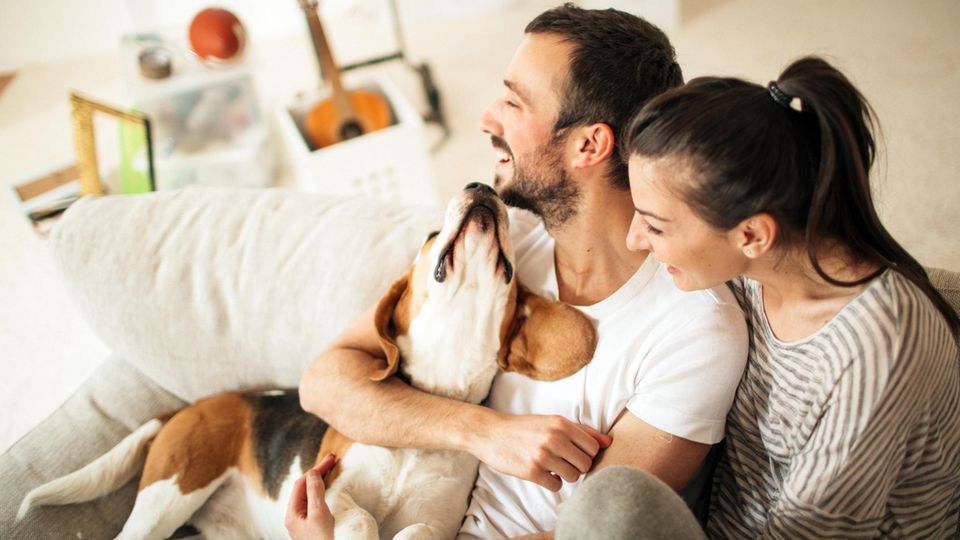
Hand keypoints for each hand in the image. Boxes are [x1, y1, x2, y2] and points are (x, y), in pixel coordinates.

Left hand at [285, 454, 337, 539]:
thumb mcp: (319, 514)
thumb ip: (314, 492)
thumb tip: (312, 473)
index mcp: (292, 514)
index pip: (301, 484)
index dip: (315, 469)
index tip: (330, 459)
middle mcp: (295, 517)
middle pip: (304, 488)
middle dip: (317, 473)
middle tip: (331, 460)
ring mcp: (304, 522)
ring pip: (309, 495)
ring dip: (319, 482)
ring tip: (329, 470)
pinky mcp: (313, 526)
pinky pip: (315, 503)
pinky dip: (322, 492)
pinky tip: (328, 488)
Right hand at [473, 412, 611, 491]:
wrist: (491, 433)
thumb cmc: (525, 428)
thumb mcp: (553, 422)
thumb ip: (582, 431)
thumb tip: (608, 442)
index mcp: (562, 424)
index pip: (593, 448)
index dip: (586, 454)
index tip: (573, 453)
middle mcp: (554, 438)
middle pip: (586, 464)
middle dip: (577, 466)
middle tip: (562, 462)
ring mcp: (543, 455)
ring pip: (574, 477)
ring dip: (565, 475)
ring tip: (552, 467)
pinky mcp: (532, 471)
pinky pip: (556, 486)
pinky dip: (551, 482)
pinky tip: (542, 473)